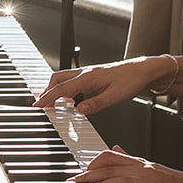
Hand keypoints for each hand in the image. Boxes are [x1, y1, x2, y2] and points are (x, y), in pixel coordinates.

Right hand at [36, 55, 164, 115]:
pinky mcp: (93, 76)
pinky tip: (68, 97)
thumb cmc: (132, 80)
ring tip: (50, 101)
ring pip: (63, 78)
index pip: (62, 88)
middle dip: (46, 91)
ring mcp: (88, 73)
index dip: (48, 98)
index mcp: (88, 78)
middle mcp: (85, 73)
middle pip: (57, 79)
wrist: (143, 71)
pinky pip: (72, 80)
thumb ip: (96, 104)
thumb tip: (79, 111)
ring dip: (54, 89)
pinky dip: (65, 88)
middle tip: (41, 104)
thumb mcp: (115, 96)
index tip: (38, 105)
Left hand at [71, 147, 182, 182]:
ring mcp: (154, 182)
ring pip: (125, 181)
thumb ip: (131, 160)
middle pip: (111, 169)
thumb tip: (115, 148)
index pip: (109, 158)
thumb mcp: (151, 168)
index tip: (75, 174)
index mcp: (139, 165)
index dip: (90, 164)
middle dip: (89, 176)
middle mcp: (143, 170)